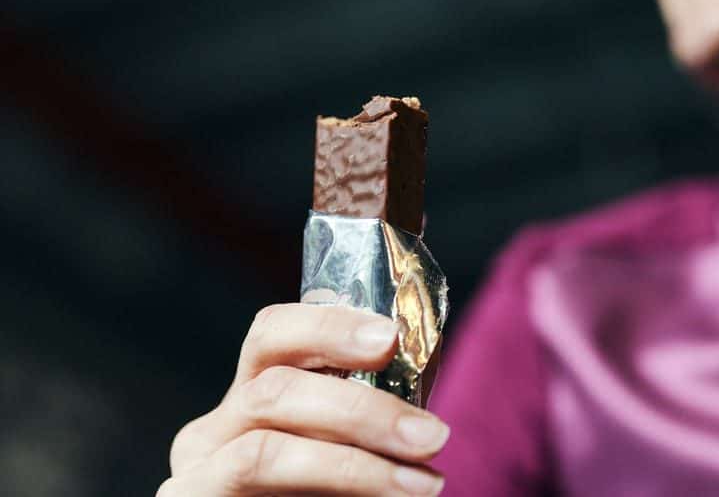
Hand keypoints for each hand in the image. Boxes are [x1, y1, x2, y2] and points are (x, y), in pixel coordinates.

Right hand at [158, 303, 447, 495]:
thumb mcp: (354, 453)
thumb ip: (374, 421)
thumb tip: (428, 415)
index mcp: (250, 396)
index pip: (274, 333)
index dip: (330, 326)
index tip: (391, 338)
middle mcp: (214, 431)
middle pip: (274, 388)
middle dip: (363, 409)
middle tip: (432, 435)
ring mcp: (197, 475)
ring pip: (265, 450)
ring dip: (356, 465)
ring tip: (423, 486)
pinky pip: (258, 484)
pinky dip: (335, 487)